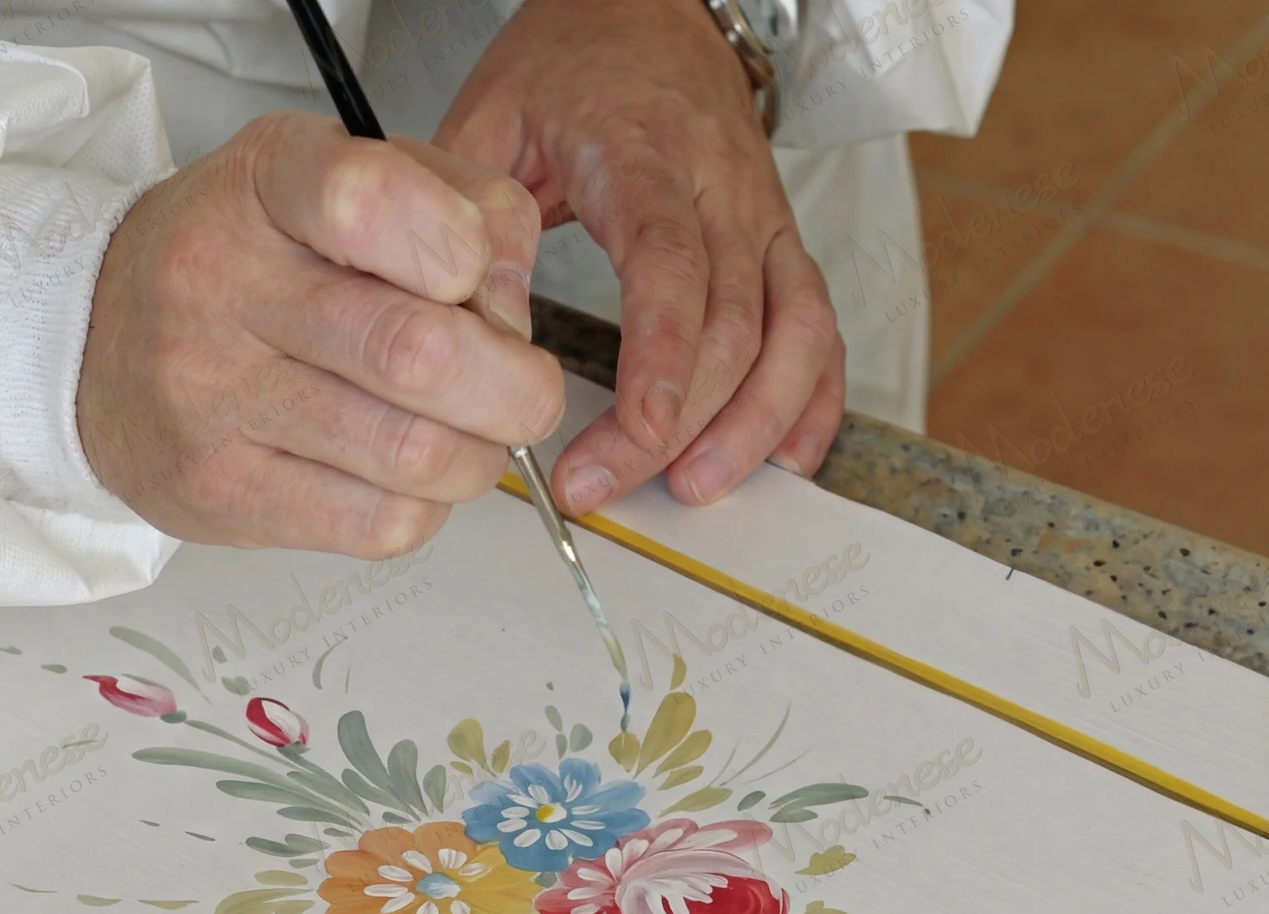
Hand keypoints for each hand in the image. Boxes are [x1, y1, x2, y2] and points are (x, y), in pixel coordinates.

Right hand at [78, 112, 564, 557]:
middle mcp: (219, 283)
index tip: (473, 276)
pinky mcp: (219, 492)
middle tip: (521, 389)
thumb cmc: (240, 258)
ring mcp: (210, 398)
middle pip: (415, 352)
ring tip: (465, 435)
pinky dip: (423, 507)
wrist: (92, 344)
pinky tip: (402, 476)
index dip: (464, 251)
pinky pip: (375, 524)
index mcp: (263, 182)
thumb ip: (455, 204)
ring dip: (477, 456)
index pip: (371, 200)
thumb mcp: (340, 178)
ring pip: (410, 453)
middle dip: (512, 384)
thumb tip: (512, 305)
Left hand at [436, 0, 844, 512]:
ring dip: (754, 423)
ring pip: (794, 331)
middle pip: (730, 324)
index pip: (671, 267)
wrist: (647, 5)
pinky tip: (784, 454)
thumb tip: (475, 321)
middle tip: (606, 486)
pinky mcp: (782, 240)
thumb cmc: (570, 62)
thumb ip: (471, 216)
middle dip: (678, 424)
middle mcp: (721, 189)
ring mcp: (763, 216)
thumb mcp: (490, 113)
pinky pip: (819, 323)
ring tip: (694, 487)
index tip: (633, 431)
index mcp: (645, 155)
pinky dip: (810, 397)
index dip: (659, 360)